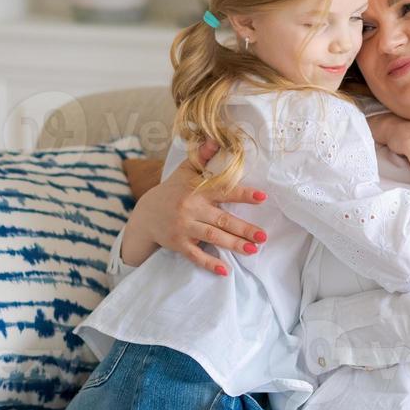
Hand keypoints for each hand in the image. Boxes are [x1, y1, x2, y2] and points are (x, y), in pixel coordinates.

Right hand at [127, 140, 268, 276]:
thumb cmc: (172, 190)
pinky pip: (196, 255)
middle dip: (243, 228)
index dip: (242, 194)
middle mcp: (191, 209)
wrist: (146, 214)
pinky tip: (225, 270)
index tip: (262, 198)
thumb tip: (215, 139)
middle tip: (263, 236)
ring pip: (212, 238)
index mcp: (197, 191)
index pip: (223, 191)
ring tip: (253, 249)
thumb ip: (202, 157)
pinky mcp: (179, 244)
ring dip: (234, 244)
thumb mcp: (184, 171)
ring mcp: (185, 228)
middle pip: (221, 220)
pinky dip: (210, 263)